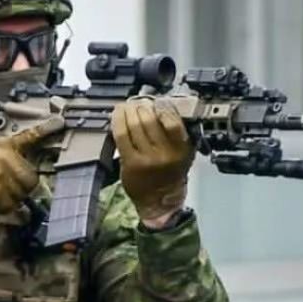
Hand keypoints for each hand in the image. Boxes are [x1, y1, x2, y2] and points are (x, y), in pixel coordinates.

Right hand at [0, 116, 64, 213]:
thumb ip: (5, 153)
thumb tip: (21, 160)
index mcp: (3, 146)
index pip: (29, 136)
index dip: (44, 130)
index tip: (58, 123)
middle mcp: (10, 160)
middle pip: (32, 175)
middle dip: (23, 181)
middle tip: (6, 183)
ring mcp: (9, 179)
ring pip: (25, 191)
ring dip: (15, 193)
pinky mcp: (6, 196)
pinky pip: (16, 203)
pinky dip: (7, 204)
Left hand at [111, 98, 193, 222]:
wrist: (160, 200)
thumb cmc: (171, 174)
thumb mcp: (184, 153)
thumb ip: (179, 131)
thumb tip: (163, 105)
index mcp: (181, 149)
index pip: (171, 121)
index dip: (162, 106)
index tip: (158, 101)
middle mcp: (164, 154)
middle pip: (149, 119)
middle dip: (142, 105)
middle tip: (139, 102)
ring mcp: (145, 159)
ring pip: (133, 124)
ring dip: (128, 110)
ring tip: (128, 107)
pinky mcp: (130, 162)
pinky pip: (121, 135)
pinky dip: (118, 121)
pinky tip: (118, 115)